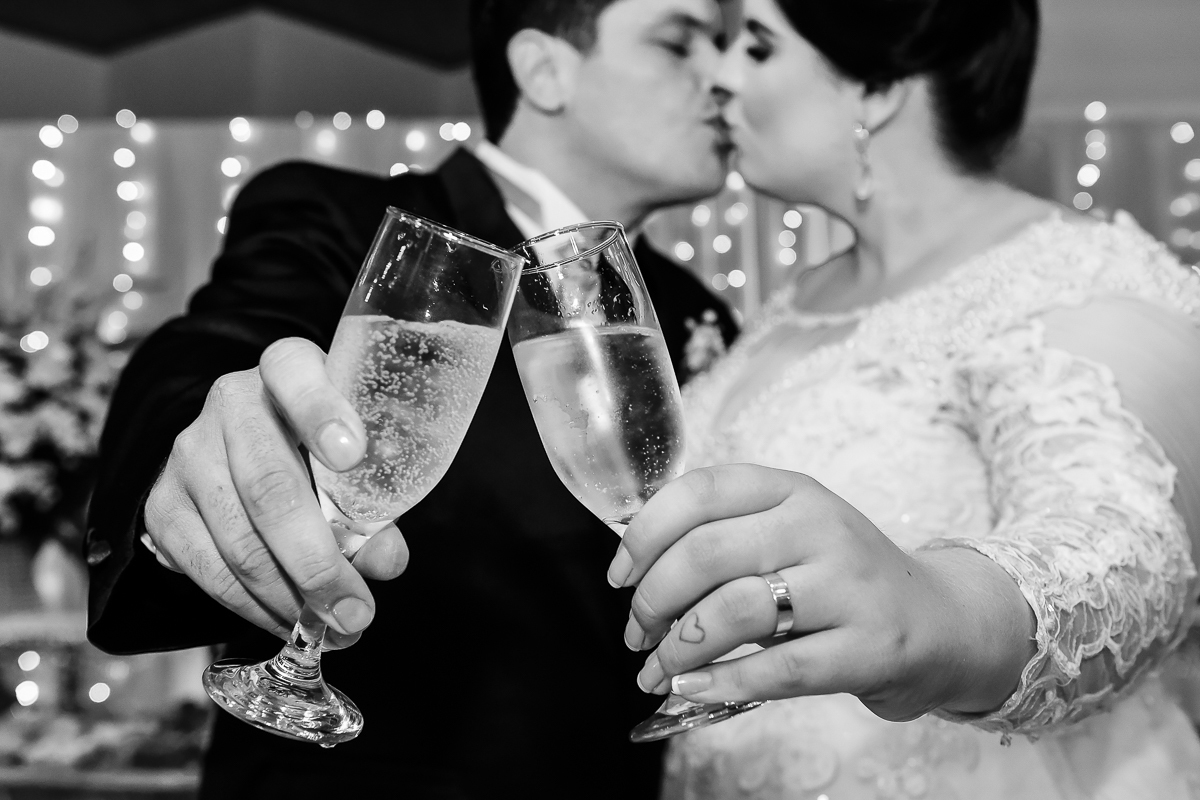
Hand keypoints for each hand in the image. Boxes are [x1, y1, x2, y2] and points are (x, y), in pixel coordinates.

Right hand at [142, 337, 410, 647]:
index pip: (295, 372)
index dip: (322, 412)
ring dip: (290, 598)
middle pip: (268, 485)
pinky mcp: (161, 505)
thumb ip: (374, 502)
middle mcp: (230, 404)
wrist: (242, 449)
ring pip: (238, 540)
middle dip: (317, 562)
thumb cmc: (321, 448)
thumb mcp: (356, 456)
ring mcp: (188, 454)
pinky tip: (289, 623)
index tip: (352, 455)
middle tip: (355, 612)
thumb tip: (384, 561)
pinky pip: (207, 569)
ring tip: (333, 629)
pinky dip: (253, 607)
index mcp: (287, 369)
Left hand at [611, 464, 1034, 721]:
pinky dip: (721, 682)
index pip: (701, 491)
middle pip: (706, 553)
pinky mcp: (868, 648)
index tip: (620, 574)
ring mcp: (848, 587)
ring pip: (734, 610)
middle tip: (636, 630)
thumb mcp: (791, 531)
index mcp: (793, 490)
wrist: (941, 620)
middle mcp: (821, 527)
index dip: (645, 533)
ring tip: (657, 668)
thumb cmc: (841, 576)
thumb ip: (725, 533)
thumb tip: (635, 567)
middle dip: (652, 598)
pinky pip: (777, 668)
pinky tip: (692, 689)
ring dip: (678, 647)